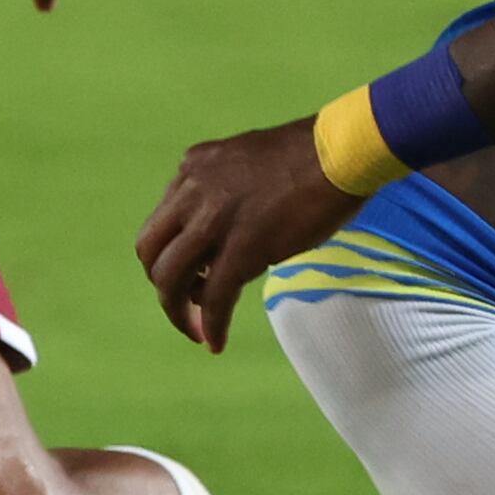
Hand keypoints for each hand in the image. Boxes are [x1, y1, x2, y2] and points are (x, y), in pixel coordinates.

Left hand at [137, 121, 361, 351]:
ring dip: (177, 312)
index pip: (162, 220)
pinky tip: (216, 343)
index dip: (171, 253)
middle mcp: (193, 190)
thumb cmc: (313, 155)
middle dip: (163, 284)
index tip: (192, 274)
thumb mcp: (249, 161)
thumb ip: (228, 188)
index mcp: (194, 168)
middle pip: (151, 250)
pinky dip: (212, 326)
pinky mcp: (242, 248)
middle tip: (183, 306)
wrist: (343, 151)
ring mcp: (214, 220)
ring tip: (195, 331)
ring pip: (171, 278)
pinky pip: (215, 298)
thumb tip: (230, 225)